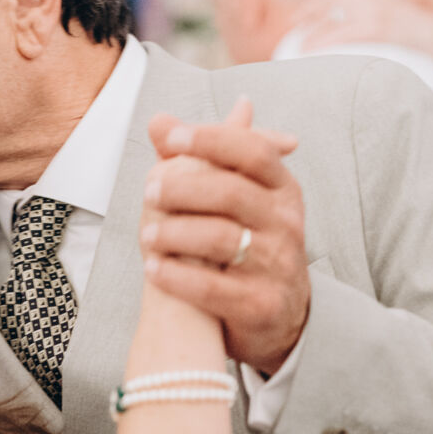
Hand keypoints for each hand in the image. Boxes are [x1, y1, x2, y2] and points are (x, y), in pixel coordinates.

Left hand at [141, 99, 306, 373]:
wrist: (278, 314)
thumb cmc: (247, 242)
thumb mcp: (233, 198)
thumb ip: (196, 160)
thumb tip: (158, 120)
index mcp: (282, 188)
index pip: (252, 151)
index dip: (211, 140)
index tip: (172, 139)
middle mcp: (286, 223)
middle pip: (232, 193)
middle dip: (184, 188)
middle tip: (149, 191)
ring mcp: (278, 265)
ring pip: (221, 239)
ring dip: (175, 233)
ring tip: (145, 234)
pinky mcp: (262, 304)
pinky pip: (213, 288)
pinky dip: (177, 276)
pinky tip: (152, 268)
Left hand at [298, 0, 432, 53]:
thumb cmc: (411, 25)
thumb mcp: (386, 1)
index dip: (315, 3)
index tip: (297, 16)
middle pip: (330, 2)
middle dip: (307, 13)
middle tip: (292, 25)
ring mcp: (373, 11)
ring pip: (334, 22)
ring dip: (314, 36)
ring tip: (300, 48)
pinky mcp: (377, 28)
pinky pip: (344, 35)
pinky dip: (326, 43)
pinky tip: (314, 53)